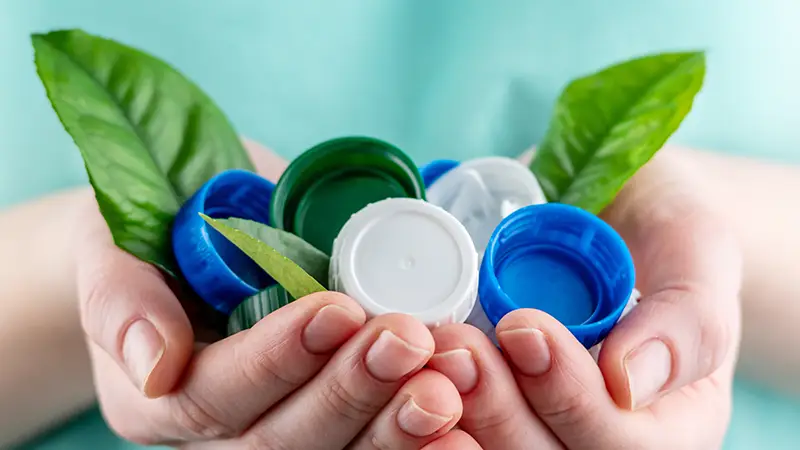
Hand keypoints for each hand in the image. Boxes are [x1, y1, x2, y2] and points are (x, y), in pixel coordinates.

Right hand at [76, 140, 479, 448]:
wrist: (190, 243)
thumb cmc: (154, 237)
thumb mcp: (115, 247)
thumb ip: (124, 298)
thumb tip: (156, 364)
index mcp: (156, 396)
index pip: (216, 393)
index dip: (279, 358)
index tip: (338, 309)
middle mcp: (217, 435)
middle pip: (284, 440)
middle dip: (351, 391)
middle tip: (411, 343)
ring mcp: (275, 433)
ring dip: (394, 427)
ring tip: (447, 386)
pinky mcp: (327, 425)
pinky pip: (365, 448)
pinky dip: (415, 442)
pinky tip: (462, 426)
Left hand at [428, 147, 741, 448]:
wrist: (614, 205)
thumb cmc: (664, 224)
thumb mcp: (697, 248)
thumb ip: (686, 316)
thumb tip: (628, 383)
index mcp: (669, 422)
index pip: (619, 445)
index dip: (568, 398)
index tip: (524, 325)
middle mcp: (599, 434)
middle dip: (498, 410)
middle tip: (457, 344)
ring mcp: (538, 418)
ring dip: (456, 409)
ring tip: (433, 348)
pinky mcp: (489, 396)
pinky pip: (454, 420)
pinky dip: (425, 400)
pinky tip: (405, 361)